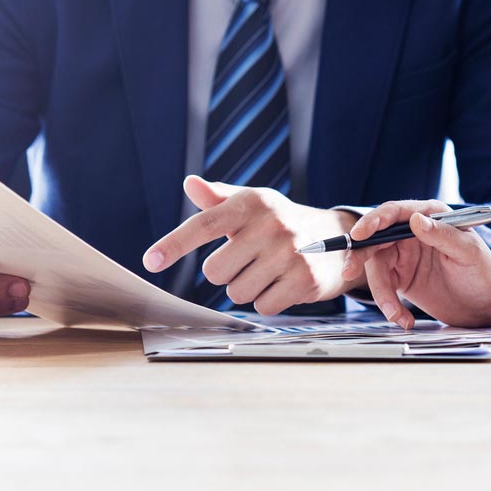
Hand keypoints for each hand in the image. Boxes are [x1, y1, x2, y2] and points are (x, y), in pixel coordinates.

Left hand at [143, 176, 362, 314]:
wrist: (339, 238)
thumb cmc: (282, 222)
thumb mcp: (253, 205)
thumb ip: (218, 199)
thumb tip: (190, 184)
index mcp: (252, 203)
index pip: (204, 224)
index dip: (174, 243)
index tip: (151, 261)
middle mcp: (272, 225)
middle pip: (215, 272)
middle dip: (227, 273)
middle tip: (248, 261)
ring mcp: (291, 253)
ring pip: (238, 292)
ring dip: (247, 288)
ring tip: (269, 271)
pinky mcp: (305, 280)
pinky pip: (263, 306)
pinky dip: (269, 301)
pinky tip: (284, 283)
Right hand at [339, 199, 490, 328]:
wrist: (486, 306)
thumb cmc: (484, 274)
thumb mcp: (468, 253)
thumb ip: (442, 234)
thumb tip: (415, 220)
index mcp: (430, 215)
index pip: (395, 212)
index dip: (375, 221)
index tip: (359, 234)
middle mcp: (413, 232)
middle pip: (376, 239)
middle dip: (360, 255)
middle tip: (349, 271)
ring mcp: (404, 254)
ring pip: (376, 267)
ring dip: (381, 292)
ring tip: (397, 315)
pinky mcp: (400, 277)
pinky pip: (383, 287)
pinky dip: (388, 304)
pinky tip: (403, 319)